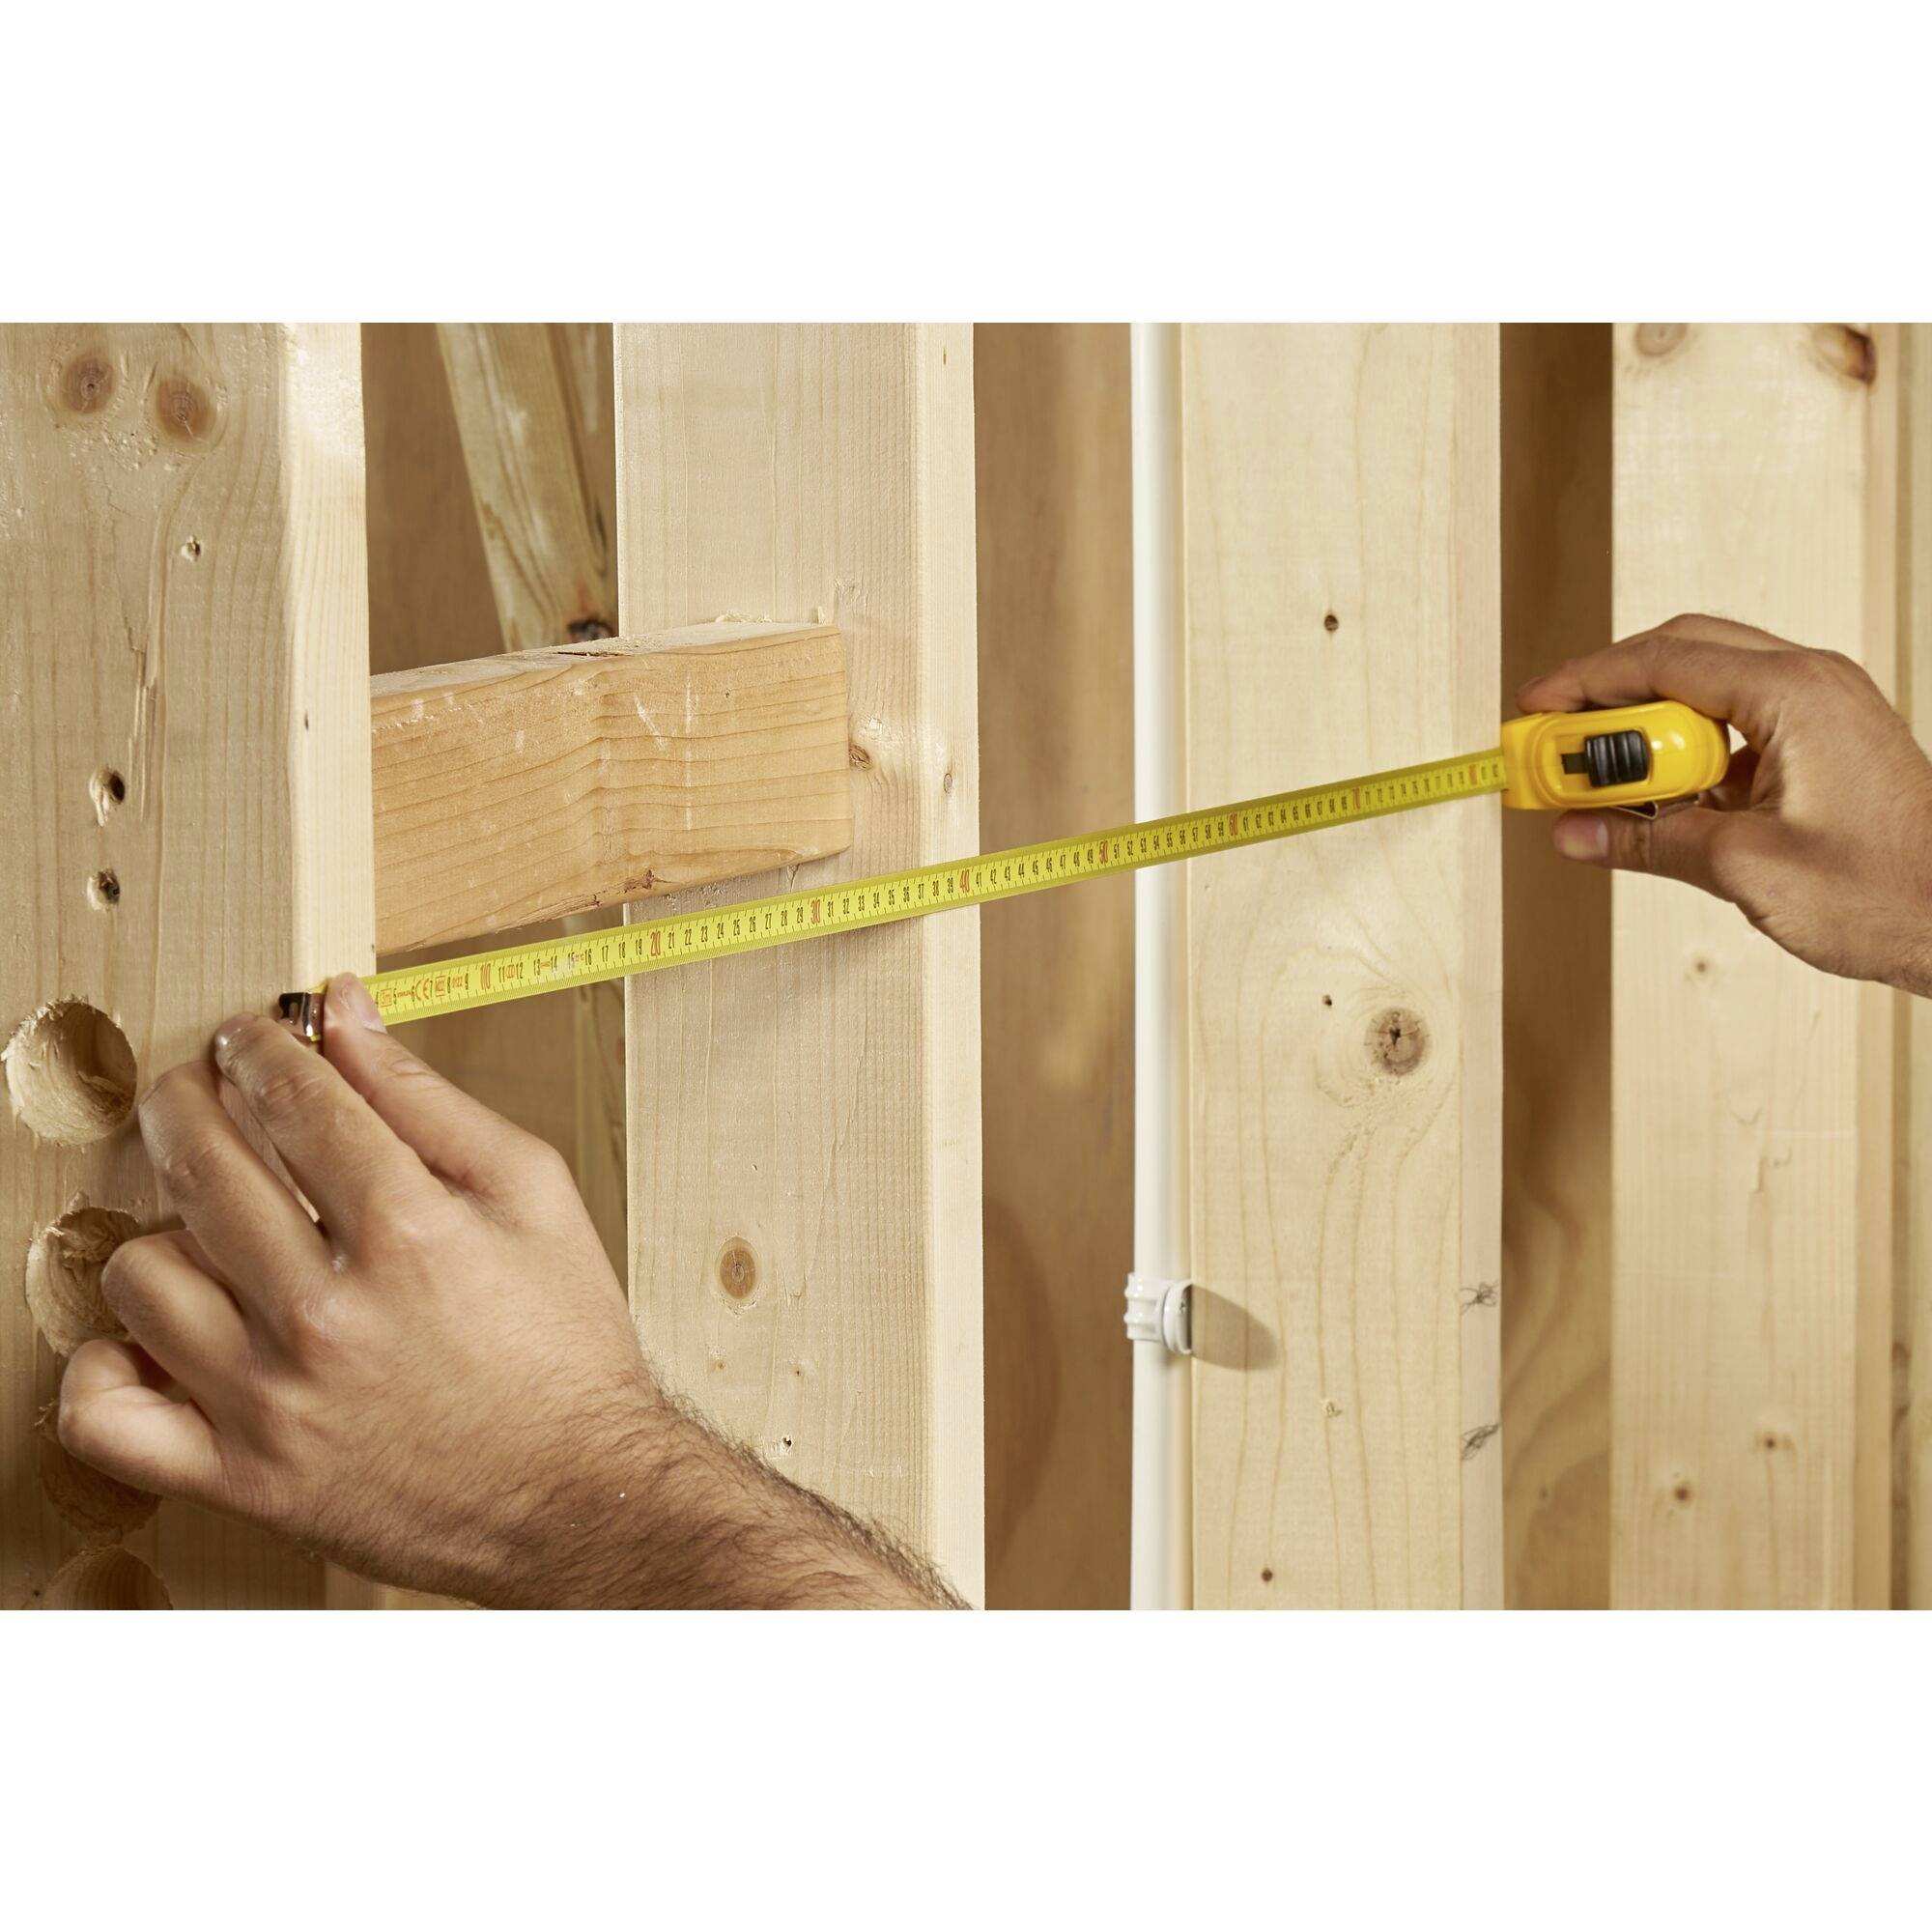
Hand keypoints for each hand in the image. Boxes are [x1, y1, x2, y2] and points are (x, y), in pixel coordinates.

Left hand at [57, 975, 950, 1607]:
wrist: (577, 1496)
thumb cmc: (563, 1346)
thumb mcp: (531, 1191)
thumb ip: (427, 1097)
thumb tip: (343, 1013)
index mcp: (407, 1230)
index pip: (290, 1095)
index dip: (259, 1045)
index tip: (254, 1037)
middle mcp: (327, 1313)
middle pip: (201, 1161)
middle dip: (190, 1099)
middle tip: (204, 1093)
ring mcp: (272, 1400)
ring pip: (140, 1272)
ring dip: (161, 1225)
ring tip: (204, 1222)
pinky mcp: (241, 1476)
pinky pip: (106, 1416)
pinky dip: (105, 1365)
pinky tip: (156, 1331)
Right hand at [1518, 613, 1931, 994]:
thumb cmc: (1888, 893)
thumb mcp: (1742, 868)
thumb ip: (1648, 841)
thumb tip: (1576, 833)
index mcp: (1794, 693)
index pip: (1663, 659)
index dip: (1585, 683)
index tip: (1534, 710)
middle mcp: (1810, 684)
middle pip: (1681, 655)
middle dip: (1607, 695)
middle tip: (1553, 738)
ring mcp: (1821, 710)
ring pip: (1706, 689)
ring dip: (1645, 728)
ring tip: (1597, 779)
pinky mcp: (1822, 744)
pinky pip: (1735, 726)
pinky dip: (1685, 753)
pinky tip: (1657, 802)